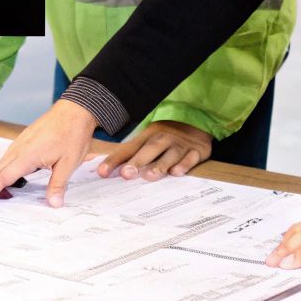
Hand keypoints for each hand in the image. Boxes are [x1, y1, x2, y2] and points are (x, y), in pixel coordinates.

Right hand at [0, 99, 98, 210]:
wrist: (75, 109)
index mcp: (27, 156)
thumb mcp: (69, 163)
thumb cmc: (72, 134)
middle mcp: (19, 149)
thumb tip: (54, 204)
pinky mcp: (25, 139)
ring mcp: (21, 143)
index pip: (2, 179)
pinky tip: (6, 174)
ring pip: (1, 164)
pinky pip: (8, 157)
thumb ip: (58, 184)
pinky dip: (2, 168)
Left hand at [94, 121, 212, 181]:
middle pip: (149, 150)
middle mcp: (162, 138)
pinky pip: (191, 158)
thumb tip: (105, 173)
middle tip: (126, 174)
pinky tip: (177, 172)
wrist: (197, 123)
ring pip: (169, 154)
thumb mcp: (148, 141)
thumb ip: (131, 155)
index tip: (102, 173)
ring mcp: (180, 144)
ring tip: (150, 176)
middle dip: (137, 162)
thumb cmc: (166, 138)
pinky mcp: (197, 150)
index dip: (115, 160)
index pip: (128, 149)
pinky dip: (184, 165)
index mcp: (147, 136)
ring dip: (160, 165)